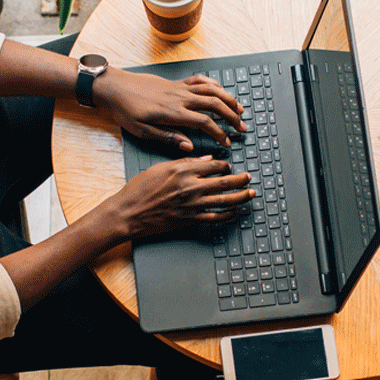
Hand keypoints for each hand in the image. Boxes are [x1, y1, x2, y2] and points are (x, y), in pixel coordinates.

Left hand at [96, 69, 245, 152]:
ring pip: (211, 90)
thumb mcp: (143, 131)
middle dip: (232, 116)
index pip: (205, 122)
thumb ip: (168, 138)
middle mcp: (180, 97)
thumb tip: (190, 145)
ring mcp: (179, 87)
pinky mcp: (176, 82)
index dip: (220, 133)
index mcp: (173, 112)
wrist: (114, 87)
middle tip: (242, 128)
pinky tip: (220, 90)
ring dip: (228, 99)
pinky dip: (214, 84)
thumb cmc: (125, 110)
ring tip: (240, 109)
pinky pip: (200, 80)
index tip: (227, 142)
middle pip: (214, 104)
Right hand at [106, 155, 254, 240]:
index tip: (228, 166)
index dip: (224, 165)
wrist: (128, 213)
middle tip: (248, 177)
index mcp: (183, 170)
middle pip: (224, 181)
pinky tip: (236, 211)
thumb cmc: (139, 189)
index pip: (213, 165)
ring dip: (241, 196)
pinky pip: (216, 217)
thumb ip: (184, 162)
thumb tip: (206, 159)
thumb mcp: (160, 168)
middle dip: (240, 179)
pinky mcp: (190, 220)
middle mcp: (190, 187)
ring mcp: (192, 205)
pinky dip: (229, 214)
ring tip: (251, 193)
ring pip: (225, 200)